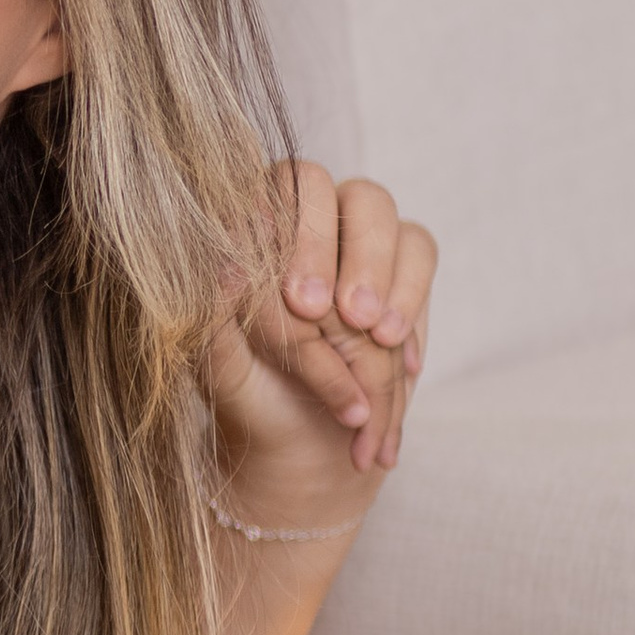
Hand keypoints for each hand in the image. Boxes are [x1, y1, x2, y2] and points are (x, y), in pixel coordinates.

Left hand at [206, 164, 435, 530]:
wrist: (303, 443)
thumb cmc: (252, 400)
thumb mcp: (225, 374)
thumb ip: (215, 323)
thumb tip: (222, 268)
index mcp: (251, 232)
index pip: (281, 190)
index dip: (302, 237)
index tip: (305, 306)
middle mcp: (304, 221)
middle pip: (340, 191)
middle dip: (355, 254)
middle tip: (352, 319)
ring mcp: (354, 238)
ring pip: (383, 212)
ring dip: (384, 273)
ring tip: (378, 338)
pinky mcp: (399, 265)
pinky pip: (419, 251)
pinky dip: (411, 298)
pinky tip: (396, 348)